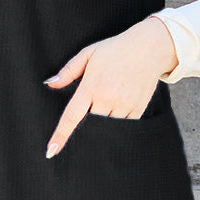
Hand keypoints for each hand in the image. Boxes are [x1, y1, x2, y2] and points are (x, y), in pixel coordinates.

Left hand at [43, 16, 178, 156]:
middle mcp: (107, 98)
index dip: (60, 136)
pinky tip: (119, 105)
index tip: (51, 152)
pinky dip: (118, 122)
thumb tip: (49, 84)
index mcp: (91, 86)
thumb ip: (67, 71)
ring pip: (107, 128)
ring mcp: (124, 105)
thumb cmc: (115, 50)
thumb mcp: (88, 54)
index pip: (71, 117)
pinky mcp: (138, 109)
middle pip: (90, 125)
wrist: (149, 47)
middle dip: (87, 125)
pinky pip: (124, 125)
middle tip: (93, 108)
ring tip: (108, 102)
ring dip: (103, 123)